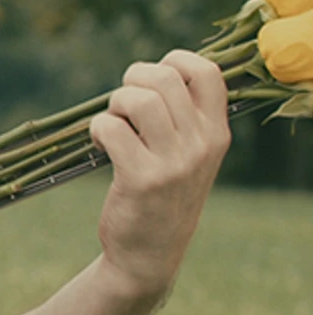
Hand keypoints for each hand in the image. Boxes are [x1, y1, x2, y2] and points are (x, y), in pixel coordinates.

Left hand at [88, 51, 230, 300]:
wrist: (150, 253)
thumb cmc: (162, 194)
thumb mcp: (189, 156)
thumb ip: (183, 117)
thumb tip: (153, 70)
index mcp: (216, 133)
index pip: (206, 72)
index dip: (173, 61)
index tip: (152, 81)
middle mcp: (201, 145)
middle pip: (164, 77)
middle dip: (132, 80)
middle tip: (123, 106)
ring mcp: (174, 163)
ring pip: (137, 99)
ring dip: (114, 104)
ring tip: (113, 124)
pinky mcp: (142, 179)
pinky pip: (110, 128)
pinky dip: (97, 129)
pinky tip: (100, 145)